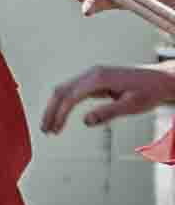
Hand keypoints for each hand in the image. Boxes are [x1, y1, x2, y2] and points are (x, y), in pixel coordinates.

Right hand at [41, 62, 174, 135]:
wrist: (160, 80)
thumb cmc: (149, 92)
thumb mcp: (132, 105)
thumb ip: (108, 113)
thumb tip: (86, 121)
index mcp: (99, 78)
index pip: (71, 97)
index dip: (60, 115)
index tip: (55, 130)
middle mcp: (92, 74)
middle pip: (62, 91)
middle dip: (50, 111)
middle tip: (45, 130)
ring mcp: (93, 76)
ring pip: (65, 90)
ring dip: (55, 107)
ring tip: (50, 126)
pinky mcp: (95, 80)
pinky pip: (73, 90)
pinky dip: (64, 103)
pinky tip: (62, 116)